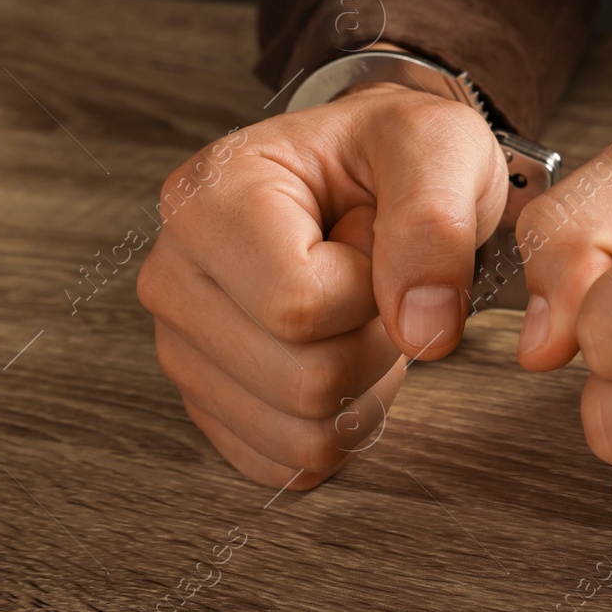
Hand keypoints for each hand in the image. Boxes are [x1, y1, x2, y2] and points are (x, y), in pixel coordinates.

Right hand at [137, 82, 506, 488]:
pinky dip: (340, 423)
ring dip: (363, 386)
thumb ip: (435, 226)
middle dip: (374, 342)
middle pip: (300, 381)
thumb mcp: (437, 149)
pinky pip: (290, 462)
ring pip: (300, 434)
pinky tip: (341, 352)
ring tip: (358, 311)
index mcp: (210, 196)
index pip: (297, 306)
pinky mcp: (209, 399)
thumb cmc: (394, 153)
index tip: (373, 236)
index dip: (369, 292)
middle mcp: (175, 274)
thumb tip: (425, 331)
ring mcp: (182, 345)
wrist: (372, 173)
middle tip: (373, 278)